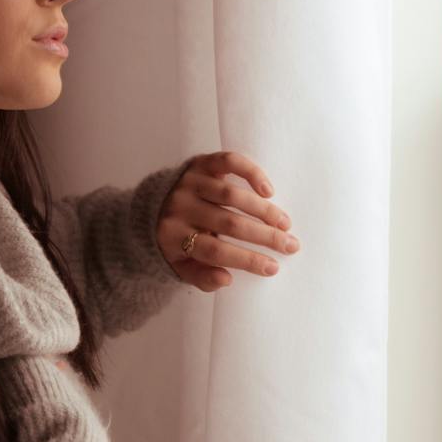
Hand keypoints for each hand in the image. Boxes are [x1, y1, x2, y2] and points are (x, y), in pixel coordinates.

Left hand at [159, 150, 300, 291]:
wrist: (151, 206)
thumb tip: (227, 278)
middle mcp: (180, 207)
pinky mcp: (200, 163)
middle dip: (265, 236)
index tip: (273, 267)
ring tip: (284, 224)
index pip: (216, 250)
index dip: (246, 259)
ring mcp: (190, 182)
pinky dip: (251, 173)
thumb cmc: (175, 241)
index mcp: (173, 236)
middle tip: (290, 245)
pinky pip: (228, 162)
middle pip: (229, 223)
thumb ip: (201, 277)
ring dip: (264, 210)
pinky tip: (268, 190)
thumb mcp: (181, 266)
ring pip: (233, 196)